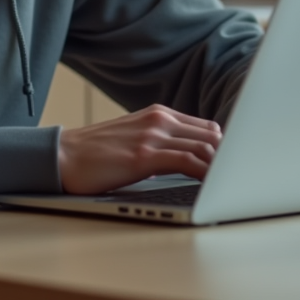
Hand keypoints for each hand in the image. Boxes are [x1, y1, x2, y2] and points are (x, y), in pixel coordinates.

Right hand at [58, 104, 222, 194]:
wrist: (62, 157)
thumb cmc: (95, 154)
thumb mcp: (134, 138)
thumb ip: (160, 142)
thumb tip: (187, 162)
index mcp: (158, 114)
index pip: (207, 128)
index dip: (223, 149)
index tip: (233, 167)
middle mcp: (159, 120)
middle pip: (212, 136)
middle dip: (228, 159)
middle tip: (238, 179)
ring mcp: (153, 136)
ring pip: (205, 148)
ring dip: (221, 168)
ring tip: (230, 185)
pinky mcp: (145, 155)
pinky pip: (189, 162)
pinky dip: (207, 174)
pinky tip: (213, 186)